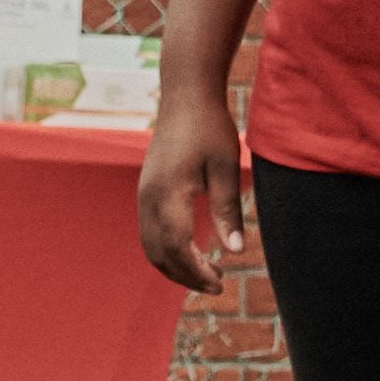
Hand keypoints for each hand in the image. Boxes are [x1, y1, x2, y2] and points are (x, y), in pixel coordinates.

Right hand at [135, 82, 244, 294]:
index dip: (196, 273)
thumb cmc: (210, 127)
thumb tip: (236, 251)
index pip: (177, 248)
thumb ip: (227, 210)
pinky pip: (149, 231)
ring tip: (205, 272)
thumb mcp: (226, 168)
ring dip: (174, 265)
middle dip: (185, 276)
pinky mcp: (146, 190)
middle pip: (159, 254)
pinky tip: (192, 249)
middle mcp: (148, 197)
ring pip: (150, 246)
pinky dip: (167, 249)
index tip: (220, 283)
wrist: (185, 95)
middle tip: (217, 285)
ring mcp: (143, 194)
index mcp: (168, 193)